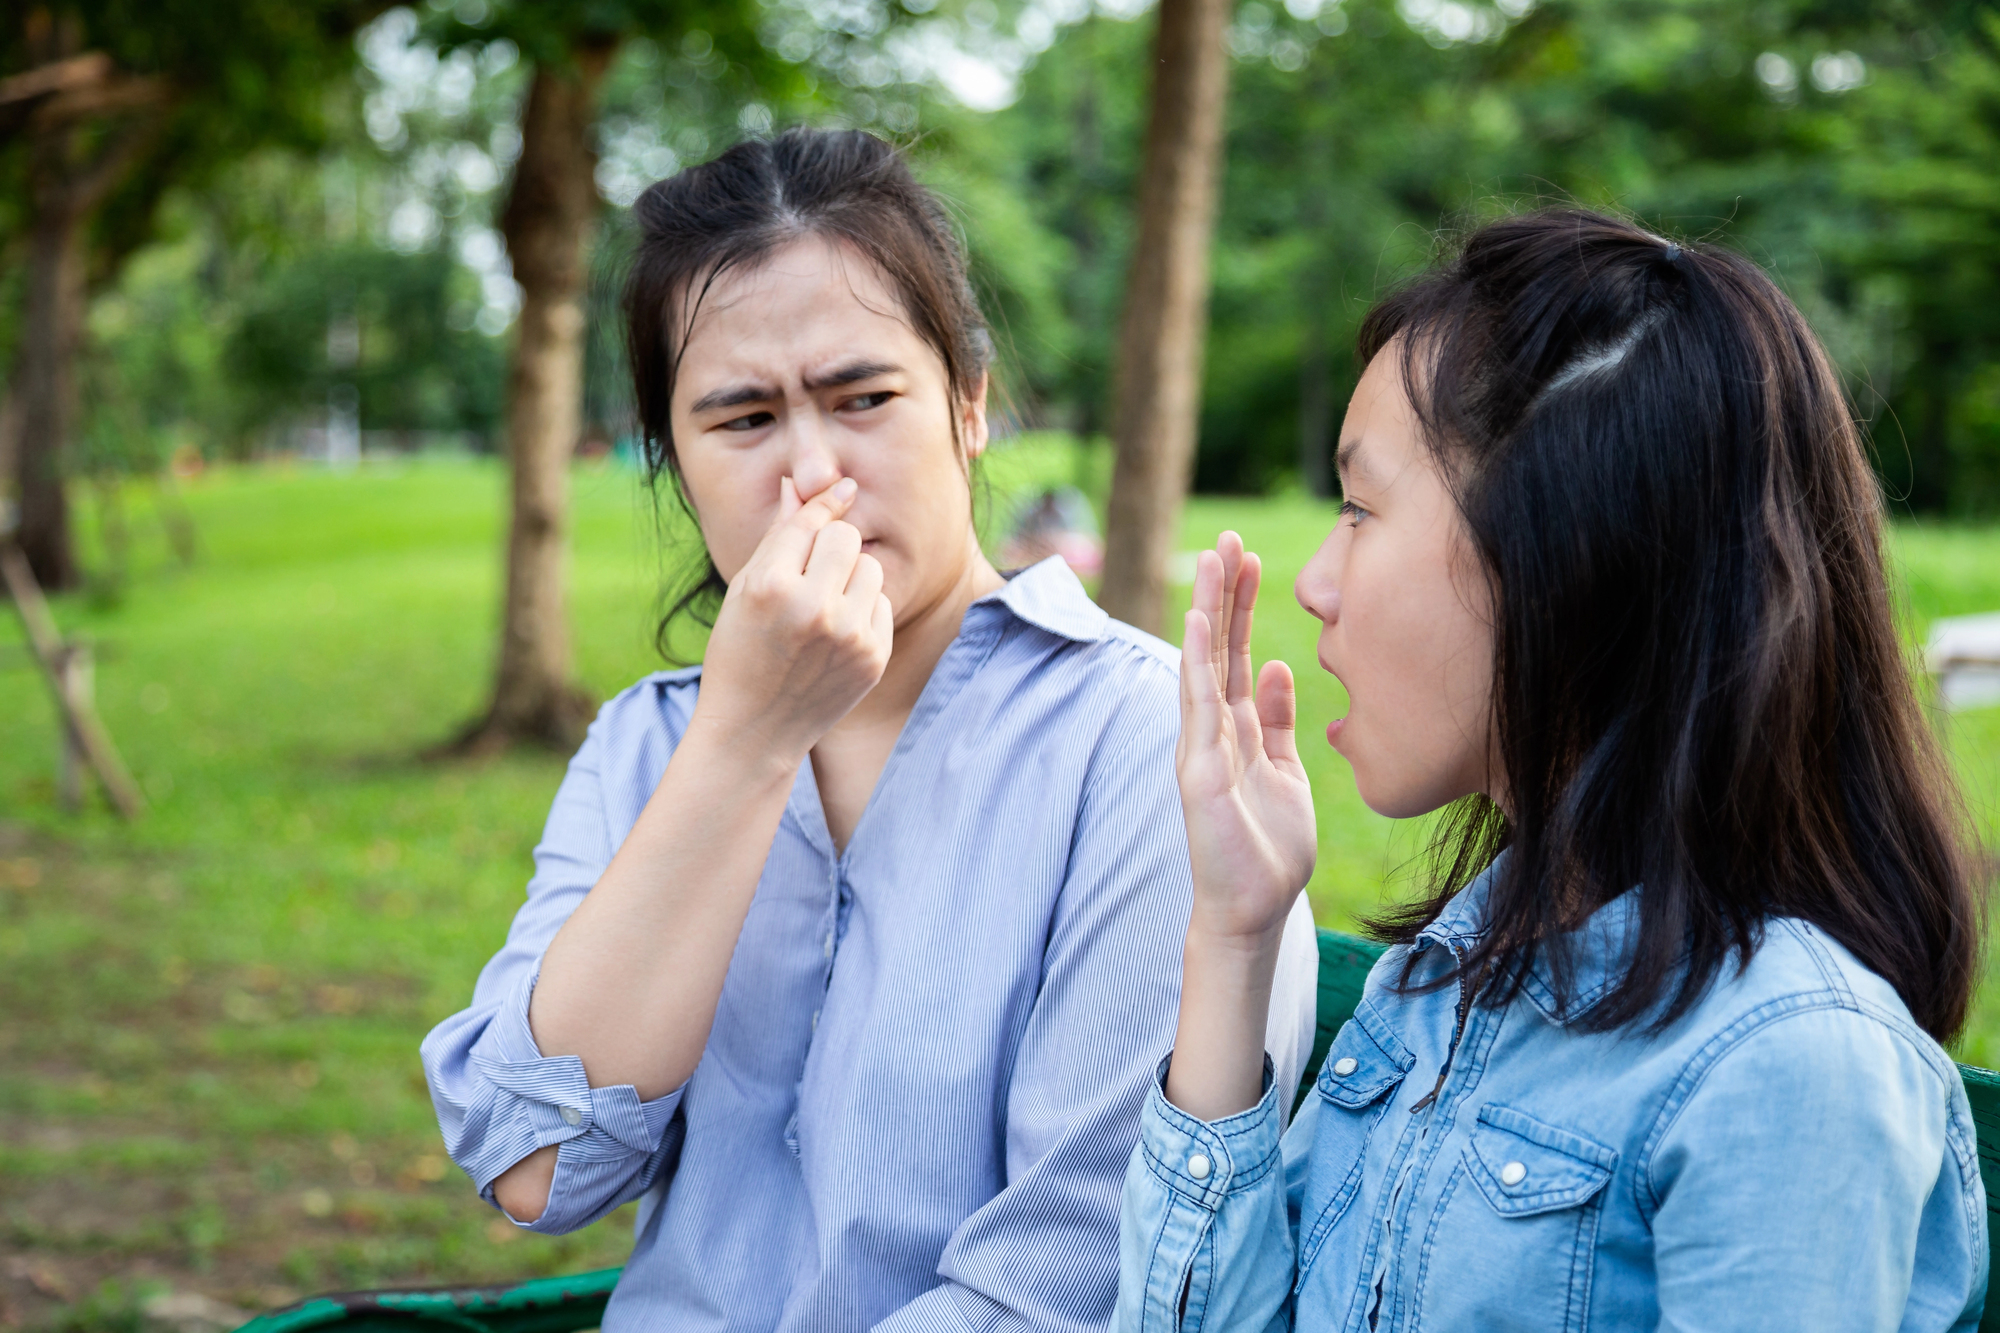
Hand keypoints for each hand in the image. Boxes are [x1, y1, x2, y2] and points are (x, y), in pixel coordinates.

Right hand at [692, 476, 893, 763]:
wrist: (753, 731)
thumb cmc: (740, 652)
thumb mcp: (744, 590)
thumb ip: (779, 536)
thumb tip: (800, 483)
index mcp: (769, 585)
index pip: (811, 521)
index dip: (825, 502)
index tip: (843, 488)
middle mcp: (812, 608)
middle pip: (846, 538)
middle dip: (831, 548)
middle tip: (809, 576)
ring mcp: (848, 636)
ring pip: (871, 568)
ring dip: (851, 578)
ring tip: (822, 608)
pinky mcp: (873, 658)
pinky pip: (883, 604)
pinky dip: (863, 612)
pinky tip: (835, 639)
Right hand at [1176, 532, 1316, 951]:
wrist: (1253, 911)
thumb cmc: (1269, 849)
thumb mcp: (1287, 772)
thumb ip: (1282, 723)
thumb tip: (1285, 668)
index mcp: (1238, 729)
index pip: (1238, 654)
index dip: (1242, 606)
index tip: (1251, 558)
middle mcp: (1213, 730)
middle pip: (1216, 648)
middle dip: (1223, 593)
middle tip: (1229, 538)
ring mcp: (1202, 747)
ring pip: (1203, 664)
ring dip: (1207, 610)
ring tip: (1213, 559)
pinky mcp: (1199, 770)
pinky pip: (1197, 706)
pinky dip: (1195, 661)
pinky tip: (1197, 622)